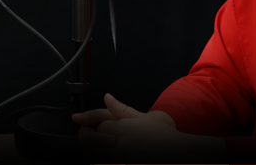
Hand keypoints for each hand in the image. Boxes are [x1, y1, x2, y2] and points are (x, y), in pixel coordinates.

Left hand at [71, 93, 226, 162]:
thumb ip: (121, 109)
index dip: (84, 121)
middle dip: (87, 141)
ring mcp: (119, 158)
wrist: (178, 154)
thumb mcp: (142, 117)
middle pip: (87, 142)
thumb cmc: (163, 136)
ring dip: (93, 154)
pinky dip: (103, 161)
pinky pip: (104, 164)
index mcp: (119, 128)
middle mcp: (117, 144)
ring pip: (93, 157)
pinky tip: (110, 158)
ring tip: (101, 151)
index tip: (78, 119)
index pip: (92, 124)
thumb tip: (107, 97)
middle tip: (92, 139)